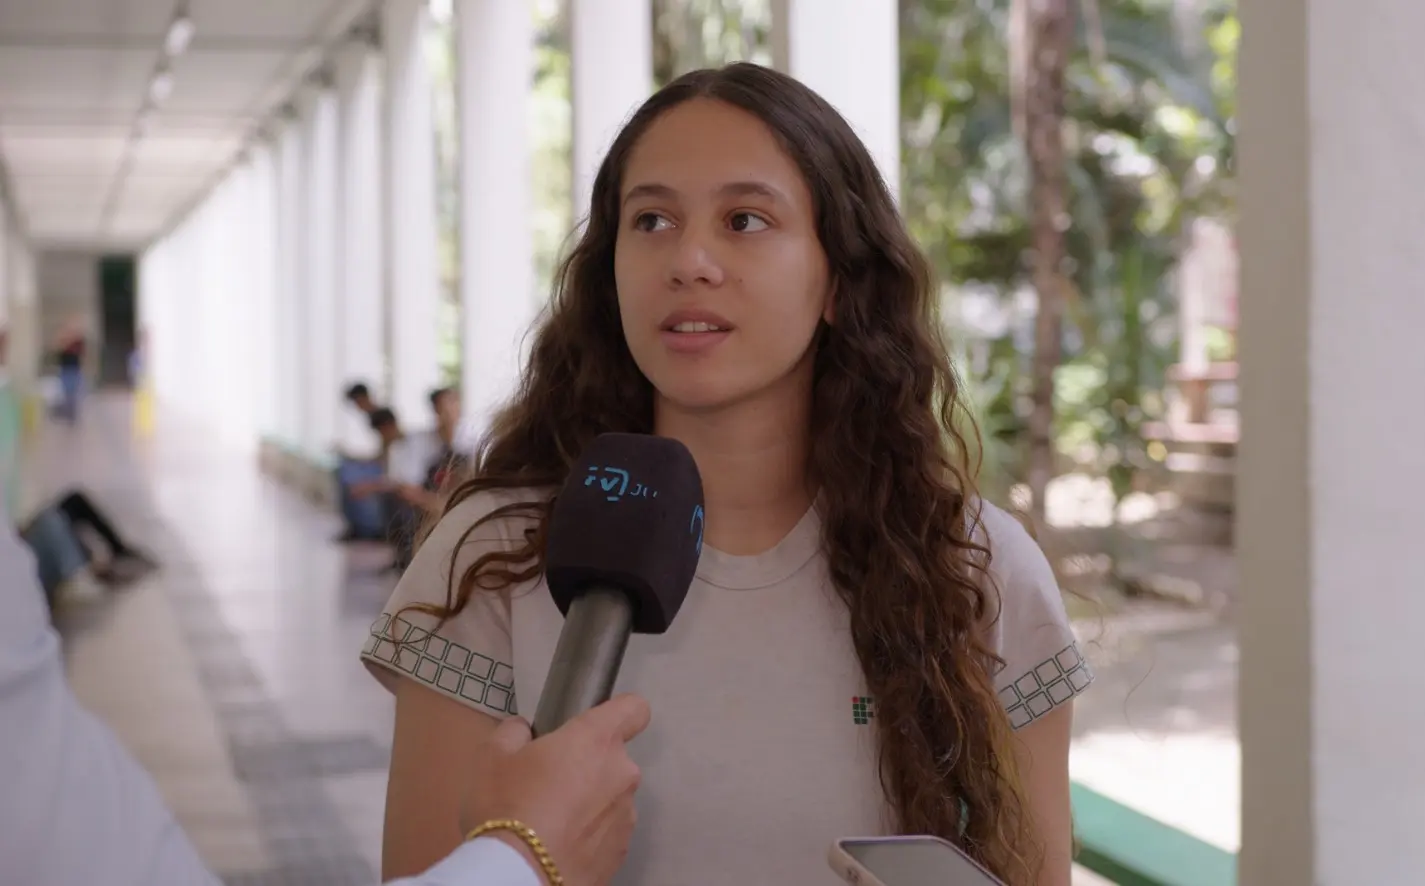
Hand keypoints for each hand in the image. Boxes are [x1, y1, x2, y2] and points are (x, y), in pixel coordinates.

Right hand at [462, 695, 649, 885]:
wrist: (520, 876)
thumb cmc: (507, 805)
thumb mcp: (492, 756)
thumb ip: (514, 732)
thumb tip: (524, 731)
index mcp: (597, 740)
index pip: (634, 709)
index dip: (620, 713)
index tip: (594, 728)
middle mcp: (622, 773)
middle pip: (613, 758)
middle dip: (587, 766)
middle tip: (548, 784)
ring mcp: (626, 815)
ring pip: (611, 797)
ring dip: (590, 802)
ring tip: (551, 822)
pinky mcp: (622, 851)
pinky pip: (608, 831)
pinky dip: (590, 835)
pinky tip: (561, 846)